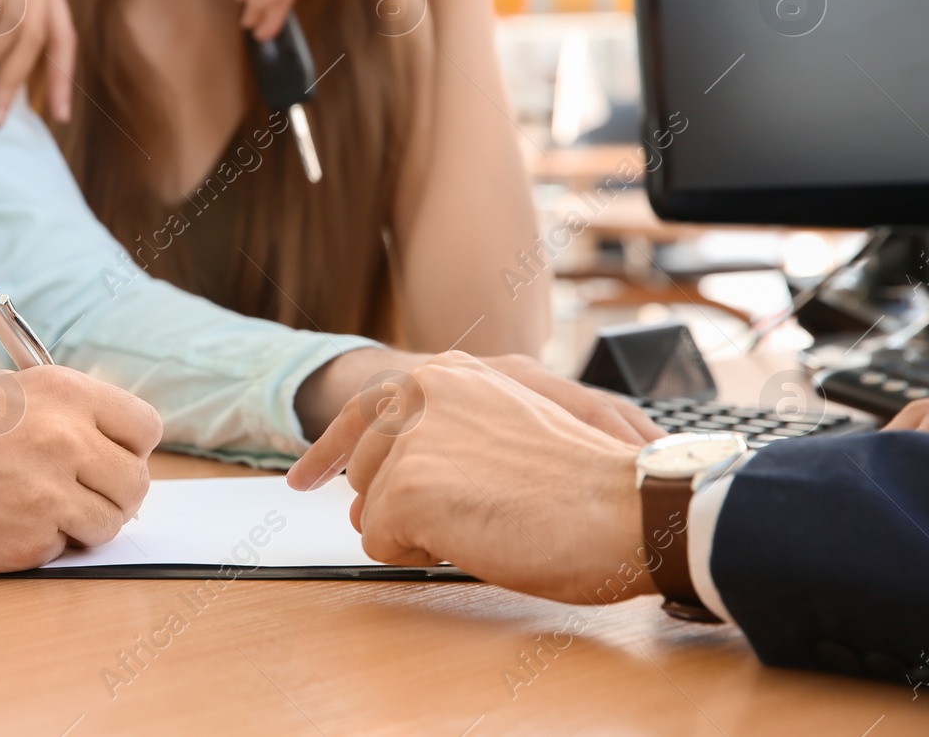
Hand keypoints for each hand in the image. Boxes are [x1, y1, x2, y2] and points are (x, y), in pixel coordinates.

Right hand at [0, 367, 160, 572]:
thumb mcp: (2, 392)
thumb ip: (63, 411)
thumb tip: (111, 439)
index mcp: (61, 391)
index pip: (144, 426)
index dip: (129, 446)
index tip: (112, 455)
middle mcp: (64, 437)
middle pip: (136, 480)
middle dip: (113, 490)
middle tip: (79, 491)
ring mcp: (49, 491)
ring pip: (112, 520)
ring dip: (86, 522)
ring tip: (41, 508)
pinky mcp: (31, 539)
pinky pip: (69, 546)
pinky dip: (49, 543)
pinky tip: (9, 523)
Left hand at [287, 354, 653, 603]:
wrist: (625, 506)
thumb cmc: (583, 484)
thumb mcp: (502, 434)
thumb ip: (437, 447)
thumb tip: (366, 503)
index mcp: (448, 373)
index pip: (361, 408)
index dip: (327, 452)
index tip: (303, 479)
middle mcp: (421, 390)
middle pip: (364, 470)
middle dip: (395, 507)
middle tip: (460, 522)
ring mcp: (410, 437)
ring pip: (373, 509)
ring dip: (419, 531)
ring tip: (486, 521)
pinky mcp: (407, 487)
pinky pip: (381, 544)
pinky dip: (420, 556)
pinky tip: (475, 538)